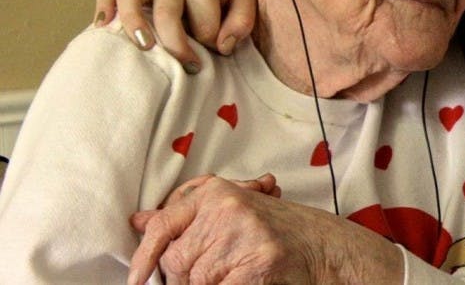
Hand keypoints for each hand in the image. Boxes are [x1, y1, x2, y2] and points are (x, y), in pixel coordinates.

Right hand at [93, 0, 256, 71]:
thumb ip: (242, 20)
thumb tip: (223, 45)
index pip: (203, 22)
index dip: (212, 42)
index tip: (218, 50)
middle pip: (166, 13)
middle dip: (177, 45)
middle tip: (190, 66)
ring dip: (133, 22)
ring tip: (144, 48)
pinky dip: (103, 4)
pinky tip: (103, 27)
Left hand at [128, 175, 402, 284]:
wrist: (326, 248)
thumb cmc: (276, 232)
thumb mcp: (229, 213)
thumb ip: (186, 217)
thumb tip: (138, 220)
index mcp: (215, 193)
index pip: (162, 224)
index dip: (145, 257)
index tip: (136, 281)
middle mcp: (225, 209)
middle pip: (175, 261)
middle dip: (187, 276)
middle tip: (221, 269)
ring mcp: (242, 237)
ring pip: (193, 281)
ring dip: (212, 282)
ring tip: (241, 270)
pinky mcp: (257, 265)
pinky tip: (248, 278)